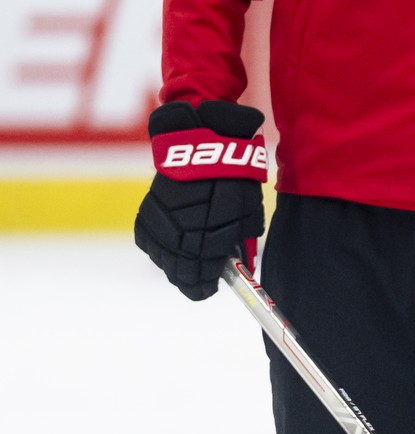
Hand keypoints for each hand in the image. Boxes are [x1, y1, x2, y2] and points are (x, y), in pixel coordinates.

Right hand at [133, 100, 267, 300]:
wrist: (203, 146)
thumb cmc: (234, 179)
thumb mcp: (248, 214)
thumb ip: (242, 243)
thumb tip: (243, 266)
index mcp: (205, 244)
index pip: (198, 282)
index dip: (204, 287)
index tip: (209, 287)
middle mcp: (178, 241)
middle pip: (178, 273)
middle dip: (191, 276)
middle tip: (200, 275)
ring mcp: (159, 228)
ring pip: (163, 258)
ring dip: (175, 260)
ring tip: (189, 252)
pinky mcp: (145, 214)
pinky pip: (151, 240)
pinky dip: (162, 242)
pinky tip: (173, 237)